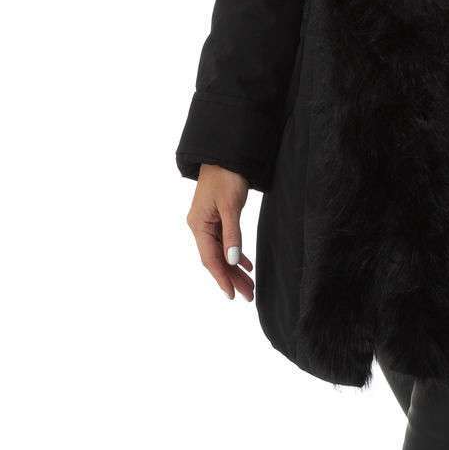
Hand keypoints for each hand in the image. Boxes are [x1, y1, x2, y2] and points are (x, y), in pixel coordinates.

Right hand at [186, 164, 253, 300]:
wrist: (225, 153)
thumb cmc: (227, 175)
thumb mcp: (231, 205)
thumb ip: (232, 234)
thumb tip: (232, 261)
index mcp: (199, 225)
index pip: (210, 259)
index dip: (222, 278)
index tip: (232, 295)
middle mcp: (200, 226)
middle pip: (216, 258)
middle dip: (232, 277)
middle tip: (248, 295)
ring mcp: (207, 222)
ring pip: (221, 252)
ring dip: (234, 268)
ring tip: (249, 285)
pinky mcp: (216, 216)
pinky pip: (224, 241)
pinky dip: (235, 253)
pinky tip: (245, 263)